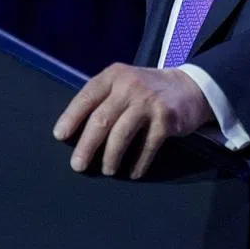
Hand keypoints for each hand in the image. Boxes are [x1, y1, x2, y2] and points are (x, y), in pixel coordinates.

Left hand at [52, 63, 213, 178]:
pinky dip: (138, 163)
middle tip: (77, 165)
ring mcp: (149, 102)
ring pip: (121, 134)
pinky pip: (147, 146)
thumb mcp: (123, 83)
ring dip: (110, 157)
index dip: (72, 117)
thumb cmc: (147, 90)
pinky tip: (133, 173)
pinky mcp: (166, 119)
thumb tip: (75, 132)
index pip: (87, 96)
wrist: (189, 88)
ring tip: (107, 170)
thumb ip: (102, 99)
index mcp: (114, 75)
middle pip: (101, 119)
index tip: (60, 135)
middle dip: (87, 145)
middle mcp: (130, 86)